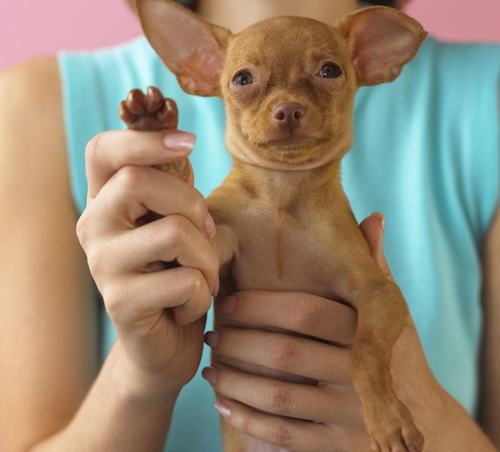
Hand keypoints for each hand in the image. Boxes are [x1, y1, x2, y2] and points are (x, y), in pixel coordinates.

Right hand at [76, 101, 218, 394]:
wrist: (165, 343)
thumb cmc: (178, 274)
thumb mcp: (179, 223)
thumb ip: (174, 186)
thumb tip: (181, 137)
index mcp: (105, 202)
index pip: (103, 150)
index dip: (145, 139)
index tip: (190, 142)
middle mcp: (93, 227)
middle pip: (136, 181)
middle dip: (192, 203)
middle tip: (205, 232)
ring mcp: (101, 265)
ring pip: (174, 232)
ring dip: (208, 257)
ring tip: (205, 276)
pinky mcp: (119, 303)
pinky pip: (186, 281)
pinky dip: (204, 294)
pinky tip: (190, 306)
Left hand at [202, 213, 436, 450]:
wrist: (422, 421)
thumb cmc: (397, 355)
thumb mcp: (391, 313)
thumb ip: (375, 268)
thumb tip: (373, 217)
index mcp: (364, 332)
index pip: (303, 311)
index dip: (259, 306)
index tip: (228, 302)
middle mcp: (358, 373)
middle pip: (284, 354)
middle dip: (239, 343)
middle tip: (213, 335)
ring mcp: (349, 415)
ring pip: (277, 396)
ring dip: (234, 381)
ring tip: (210, 368)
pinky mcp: (340, 448)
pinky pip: (282, 434)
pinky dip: (247, 418)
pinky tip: (223, 404)